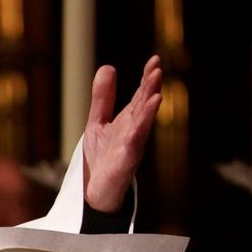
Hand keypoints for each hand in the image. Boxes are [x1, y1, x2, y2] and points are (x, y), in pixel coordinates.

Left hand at [83, 55, 161, 212]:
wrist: (94, 191)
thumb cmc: (101, 158)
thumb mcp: (98, 122)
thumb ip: (103, 99)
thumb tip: (108, 67)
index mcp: (128, 121)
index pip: (141, 96)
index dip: (147, 79)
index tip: (155, 60)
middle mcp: (133, 132)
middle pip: (143, 108)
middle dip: (150, 90)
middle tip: (157, 70)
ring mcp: (130, 148)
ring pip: (142, 127)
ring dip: (149, 111)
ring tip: (156, 94)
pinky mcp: (123, 164)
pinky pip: (131, 149)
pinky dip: (136, 136)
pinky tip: (139, 125)